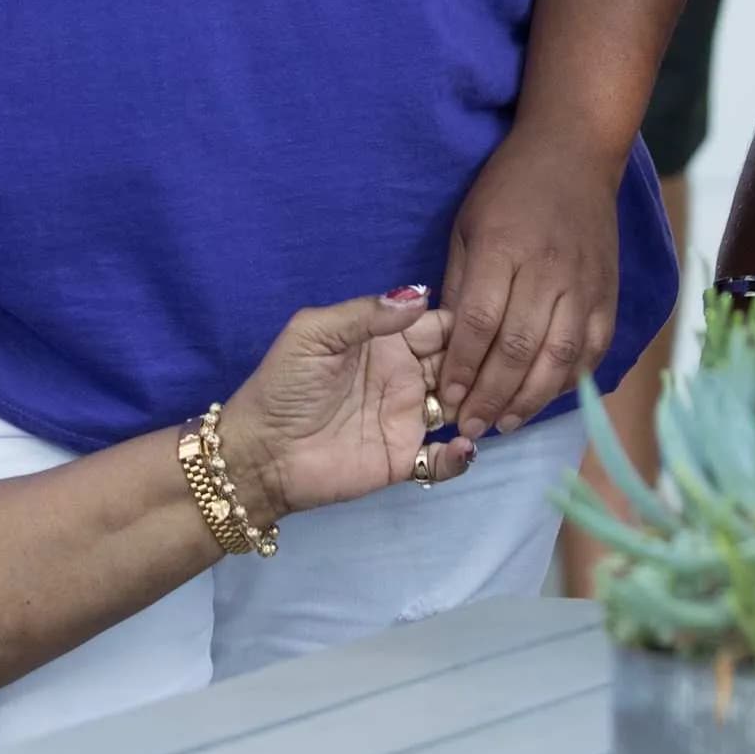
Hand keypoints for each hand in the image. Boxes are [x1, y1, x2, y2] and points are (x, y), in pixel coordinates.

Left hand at [219, 289, 476, 527]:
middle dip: (481, 365)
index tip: (490, 326)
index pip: (439, 326)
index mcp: (386, 340)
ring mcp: (408, 417)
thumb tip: (420, 295)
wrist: (261, 452)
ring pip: (463, 407)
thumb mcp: (314, 334)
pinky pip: (444, 458)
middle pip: (459, 364)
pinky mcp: (405, 458)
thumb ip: (364, 314)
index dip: (466, 325)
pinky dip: (461, 456)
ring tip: (481, 409)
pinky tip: (460, 447)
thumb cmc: (284, 386)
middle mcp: (405, 375)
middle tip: (492, 372)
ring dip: (479, 406)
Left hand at [437, 135, 621, 444]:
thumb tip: (447, 342)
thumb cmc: (507, 188)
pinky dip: (569, 380)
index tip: (445, 398)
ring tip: (505, 424)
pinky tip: (544, 398)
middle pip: (519, 348)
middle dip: (492, 396)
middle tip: (469, 427)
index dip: (462, 367)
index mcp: (503, 249)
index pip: (480, 322)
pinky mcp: (608, 293)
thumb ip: (460, 283)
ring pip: (559, 357)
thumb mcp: (466, 226)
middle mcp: (548, 271)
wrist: (574, 153)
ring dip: (530, 399)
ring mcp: (584, 285)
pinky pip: (592, 349)